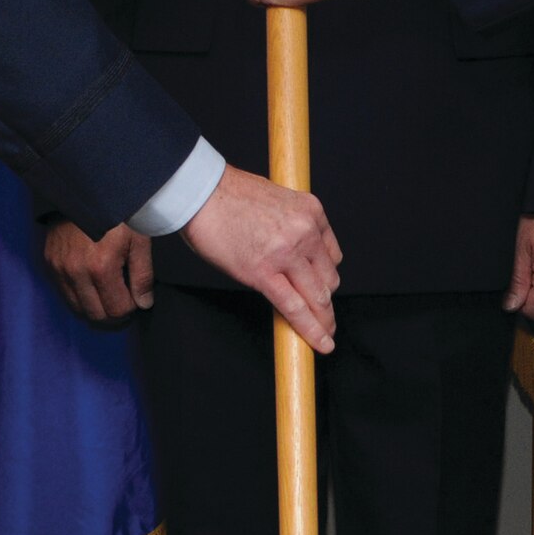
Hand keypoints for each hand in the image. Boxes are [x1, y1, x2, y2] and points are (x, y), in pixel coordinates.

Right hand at [43, 220, 153, 321]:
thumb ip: (142, 275)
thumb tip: (143, 304)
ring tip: (109, 293)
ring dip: (95, 307)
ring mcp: (59, 267)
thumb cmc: (118, 211)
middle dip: (113, 314)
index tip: (136, 297)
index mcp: (101, 266)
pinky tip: (92, 283)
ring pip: (78, 309)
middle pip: (96, 315)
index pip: (117, 310)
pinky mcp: (49, 262)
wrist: (86, 187)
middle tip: (124, 300)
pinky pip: (64, 293)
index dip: (130, 308)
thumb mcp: (138, 238)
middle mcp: (75, 272)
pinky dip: (79, 296)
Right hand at [181, 164, 342, 351]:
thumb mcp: (276, 200)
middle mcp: (305, 231)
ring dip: (323, 320)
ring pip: (317, 296)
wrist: (201, 192)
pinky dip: (309, 329)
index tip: (320, 287)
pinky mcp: (263, 273)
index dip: (325, 275)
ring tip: (325, 336)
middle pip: (329, 278)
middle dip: (325, 300)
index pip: (332, 253)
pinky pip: (294, 307)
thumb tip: (291, 253)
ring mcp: (286, 253)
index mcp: (310, 211)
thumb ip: (290, 225)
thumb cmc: (229, 195)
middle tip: (325, 317)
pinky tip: (320, 342)